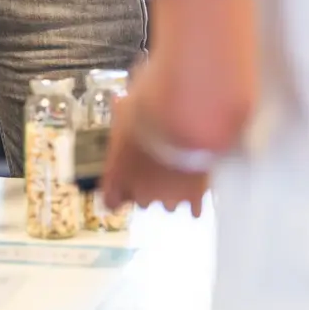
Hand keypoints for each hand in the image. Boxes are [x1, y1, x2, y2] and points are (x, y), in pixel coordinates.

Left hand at [100, 87, 207, 215]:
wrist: (181, 118)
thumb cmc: (148, 111)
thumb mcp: (125, 109)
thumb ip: (121, 120)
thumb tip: (119, 103)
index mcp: (117, 175)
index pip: (111, 200)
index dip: (117, 193)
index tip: (122, 185)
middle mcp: (140, 192)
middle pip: (141, 199)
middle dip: (148, 186)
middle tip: (156, 166)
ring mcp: (167, 197)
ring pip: (167, 203)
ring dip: (171, 190)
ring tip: (179, 170)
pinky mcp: (193, 197)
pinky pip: (193, 206)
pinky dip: (194, 198)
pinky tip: (197, 186)